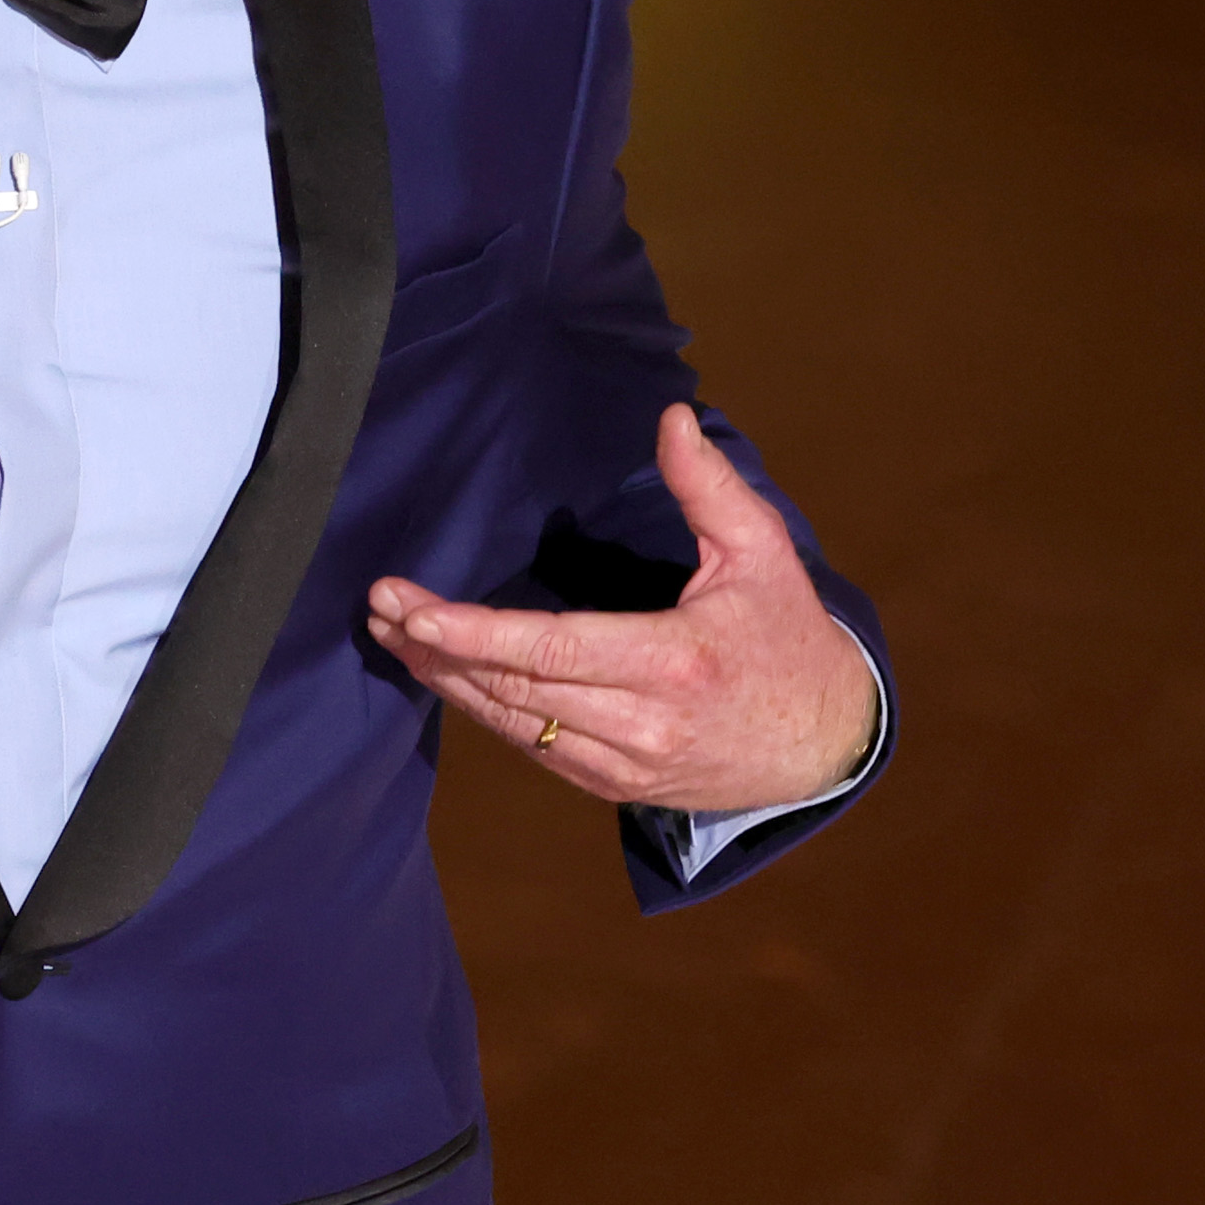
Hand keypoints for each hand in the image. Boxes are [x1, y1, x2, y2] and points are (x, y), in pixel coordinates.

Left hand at [365, 406, 874, 811]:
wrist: (825, 746)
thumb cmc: (789, 639)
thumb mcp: (764, 553)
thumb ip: (710, 486)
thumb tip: (671, 418)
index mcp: (674, 661)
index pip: (551, 649)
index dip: (473, 631)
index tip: (412, 607)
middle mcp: (643, 723)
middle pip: (515, 687)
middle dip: (438, 646)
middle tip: (380, 607)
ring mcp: (625, 763)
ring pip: (513, 725)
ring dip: (446, 681)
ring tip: (393, 637)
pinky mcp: (614, 787)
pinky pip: (534, 748)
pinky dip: (484, 713)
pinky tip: (445, 678)